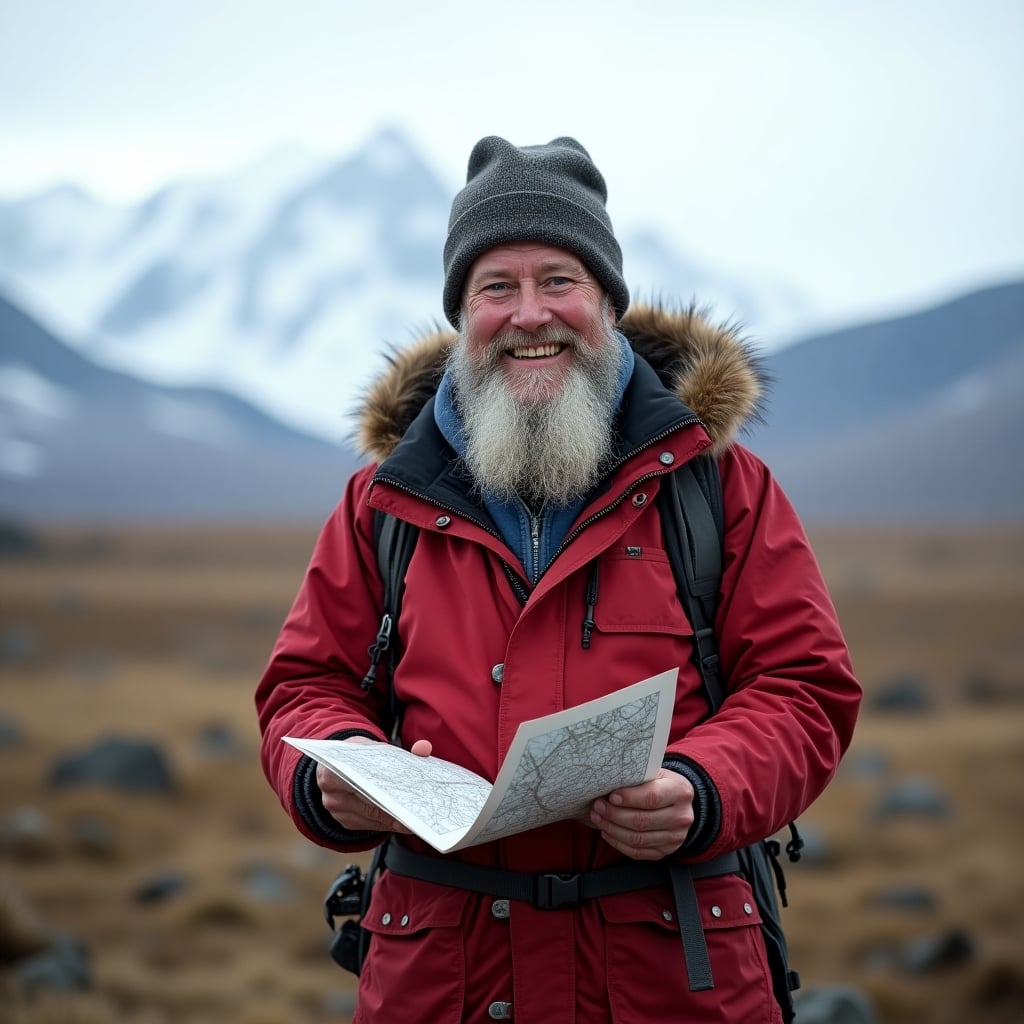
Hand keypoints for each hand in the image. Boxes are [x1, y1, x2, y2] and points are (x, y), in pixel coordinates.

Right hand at [316, 737, 432, 832]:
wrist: (336, 764)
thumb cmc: (358, 757)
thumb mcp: (371, 747)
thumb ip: (399, 750)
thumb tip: (423, 749)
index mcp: (333, 771)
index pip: (363, 784)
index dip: (386, 792)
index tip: (408, 796)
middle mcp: (331, 794)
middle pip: (369, 805)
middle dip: (394, 810)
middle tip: (417, 814)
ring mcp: (337, 811)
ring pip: (371, 818)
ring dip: (394, 820)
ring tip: (415, 818)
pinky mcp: (345, 822)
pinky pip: (370, 825)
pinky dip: (387, 823)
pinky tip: (402, 820)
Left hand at [589, 768, 694, 859]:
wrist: (680, 803)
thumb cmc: (661, 784)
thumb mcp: (656, 773)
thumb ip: (638, 777)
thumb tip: (608, 781)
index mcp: (680, 791)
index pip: (652, 797)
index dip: (629, 798)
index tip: (611, 796)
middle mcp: (681, 817)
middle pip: (642, 821)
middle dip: (614, 815)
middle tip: (597, 807)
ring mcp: (675, 837)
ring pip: (638, 839)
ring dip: (612, 829)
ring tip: (597, 818)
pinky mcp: (666, 851)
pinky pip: (638, 852)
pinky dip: (618, 843)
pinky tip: (607, 832)